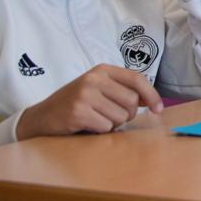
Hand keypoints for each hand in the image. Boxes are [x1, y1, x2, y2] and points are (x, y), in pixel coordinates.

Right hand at [17, 64, 162, 139]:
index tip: (158, 109)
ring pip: (120, 116)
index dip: (151, 95)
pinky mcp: (78, 112)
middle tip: (110, 116)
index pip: (137, 79)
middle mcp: (94, 79)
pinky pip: (105, 127)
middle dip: (127, 114)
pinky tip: (87, 125)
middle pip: (132, 101)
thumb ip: (122, 91)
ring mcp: (85, 95)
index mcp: (102, 70)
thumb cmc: (76, 103)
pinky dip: (100, 130)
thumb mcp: (99, 89)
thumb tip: (152, 101)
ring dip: (112, 124)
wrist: (42, 116)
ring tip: (96, 119)